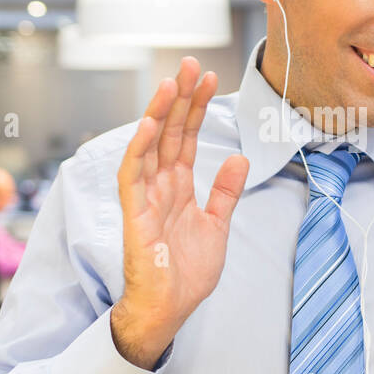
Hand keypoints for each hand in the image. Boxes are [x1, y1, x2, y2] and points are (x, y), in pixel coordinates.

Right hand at [112, 56, 249, 369]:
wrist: (169, 309)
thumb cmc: (186, 273)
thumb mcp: (217, 226)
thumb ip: (225, 192)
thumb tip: (239, 159)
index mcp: (179, 186)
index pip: (187, 137)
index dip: (198, 108)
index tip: (210, 78)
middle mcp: (160, 185)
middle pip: (170, 132)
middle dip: (180, 98)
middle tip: (191, 64)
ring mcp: (145, 198)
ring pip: (150, 146)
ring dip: (159, 113)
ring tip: (171, 83)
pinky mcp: (135, 215)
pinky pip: (133, 176)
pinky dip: (140, 150)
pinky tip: (150, 126)